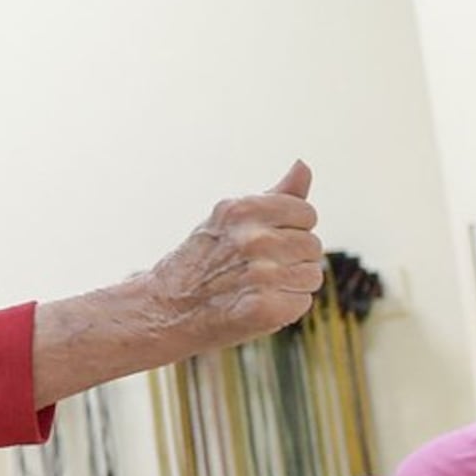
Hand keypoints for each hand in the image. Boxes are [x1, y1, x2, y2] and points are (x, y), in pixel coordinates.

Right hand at [141, 162, 324, 348]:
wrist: (163, 310)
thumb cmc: (200, 262)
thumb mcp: (230, 218)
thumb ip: (275, 196)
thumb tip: (303, 165)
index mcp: (244, 210)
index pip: (306, 214)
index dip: (288, 230)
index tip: (262, 243)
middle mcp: (252, 239)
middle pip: (312, 246)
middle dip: (291, 259)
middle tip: (254, 270)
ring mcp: (258, 275)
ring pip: (311, 275)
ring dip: (290, 285)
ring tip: (255, 288)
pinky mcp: (263, 309)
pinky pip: (302, 302)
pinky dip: (284, 309)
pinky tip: (255, 307)